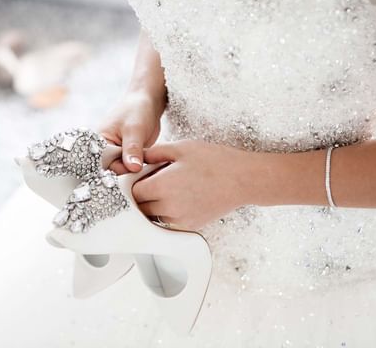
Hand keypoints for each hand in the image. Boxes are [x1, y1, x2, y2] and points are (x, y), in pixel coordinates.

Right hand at [97, 91, 162, 173]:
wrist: (147, 104)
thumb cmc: (137, 110)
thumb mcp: (135, 129)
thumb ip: (132, 149)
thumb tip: (133, 168)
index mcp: (98, 140)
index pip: (102, 163)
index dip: (115, 170)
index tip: (132, 171)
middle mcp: (104, 149)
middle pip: (111, 170)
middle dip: (126, 172)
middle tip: (141, 169)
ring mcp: (115, 154)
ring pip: (122, 171)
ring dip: (133, 171)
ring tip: (145, 165)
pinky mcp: (126, 156)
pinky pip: (129, 168)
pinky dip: (137, 168)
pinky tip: (146, 166)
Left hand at [132, 139, 250, 229]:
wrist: (242, 180)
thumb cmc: (215, 161)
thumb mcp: (181, 148)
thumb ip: (154, 153)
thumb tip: (136, 159)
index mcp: (162, 186)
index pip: (133, 192)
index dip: (135, 182)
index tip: (142, 174)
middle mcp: (168, 207)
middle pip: (140, 207)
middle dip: (142, 194)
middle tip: (155, 179)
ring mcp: (179, 220)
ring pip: (153, 216)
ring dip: (154, 204)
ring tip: (170, 187)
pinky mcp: (189, 226)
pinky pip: (168, 221)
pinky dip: (168, 211)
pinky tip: (180, 196)